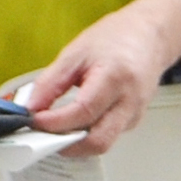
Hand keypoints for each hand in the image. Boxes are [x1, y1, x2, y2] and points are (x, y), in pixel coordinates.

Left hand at [18, 0, 180, 156]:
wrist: (150, 36)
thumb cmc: (116, 38)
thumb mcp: (75, 53)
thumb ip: (50, 82)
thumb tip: (30, 107)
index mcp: (115, 78)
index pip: (83, 112)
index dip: (55, 122)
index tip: (34, 120)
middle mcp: (129, 102)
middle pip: (98, 141)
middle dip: (66, 144)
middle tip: (43, 134)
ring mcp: (134, 115)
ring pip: (102, 143)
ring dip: (75, 142)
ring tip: (56, 127)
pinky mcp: (133, 121)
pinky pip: (106, 135)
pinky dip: (85, 134)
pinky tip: (74, 122)